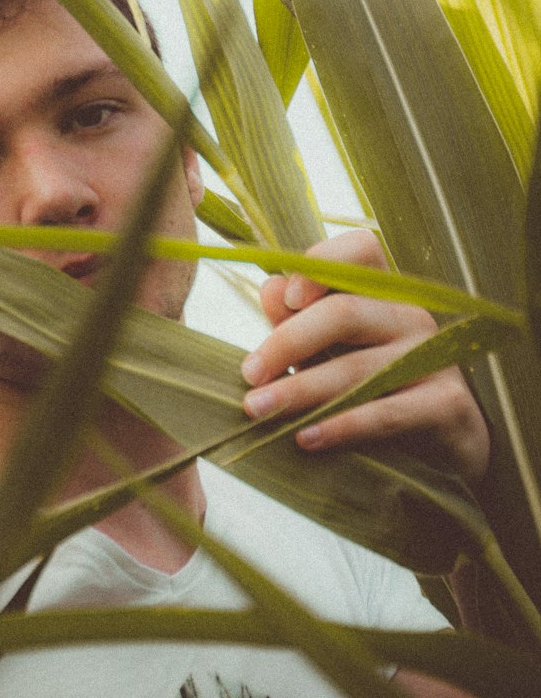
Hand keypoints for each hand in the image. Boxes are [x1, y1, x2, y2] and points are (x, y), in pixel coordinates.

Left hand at [240, 229, 488, 485]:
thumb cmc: (374, 388)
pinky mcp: (447, 404)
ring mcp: (434, 357)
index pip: (360, 250)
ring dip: (300, 390)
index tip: (287, 298)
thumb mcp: (330, 352)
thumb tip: (270, 287)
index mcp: (383, 293)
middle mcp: (411, 316)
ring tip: (258, 409)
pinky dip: (342, 426)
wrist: (444, 447)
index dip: (322, 265)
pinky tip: (305, 438)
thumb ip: (299, 321)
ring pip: (358, 368)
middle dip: (289, 341)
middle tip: (249, 373)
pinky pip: (386, 413)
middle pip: (345, 311)